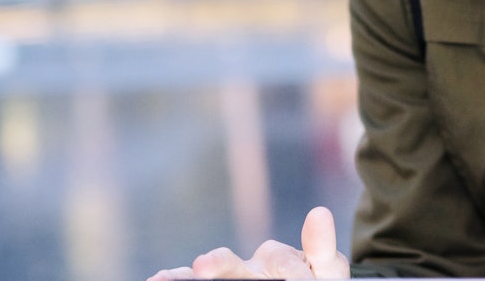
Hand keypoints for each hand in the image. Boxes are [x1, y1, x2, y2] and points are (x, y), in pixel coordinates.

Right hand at [147, 206, 349, 279]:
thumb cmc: (316, 279)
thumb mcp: (327, 271)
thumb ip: (322, 250)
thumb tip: (319, 211)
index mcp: (280, 260)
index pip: (281, 262)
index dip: (290, 272)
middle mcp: (251, 267)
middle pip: (231, 265)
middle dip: (218, 264)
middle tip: (202, 265)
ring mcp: (234, 275)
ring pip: (208, 274)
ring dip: (184, 275)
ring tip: (164, 278)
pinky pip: (190, 280)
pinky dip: (176, 277)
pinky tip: (157, 278)